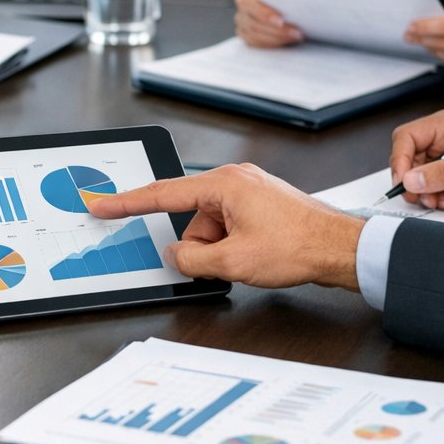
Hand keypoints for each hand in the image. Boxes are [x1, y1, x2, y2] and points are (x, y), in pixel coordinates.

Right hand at [87, 164, 363, 289]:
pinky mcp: (260, 205)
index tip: (101, 204)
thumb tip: (177, 256)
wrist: (342, 248)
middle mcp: (235, 180)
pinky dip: (234, 246)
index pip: (161, 194)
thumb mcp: (234, 262)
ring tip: (250, 260)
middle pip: (190, 218)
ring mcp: (249, 191)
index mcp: (224, 184)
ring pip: (210, 227)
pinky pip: (229, 227)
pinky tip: (256, 257)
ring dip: (220, 249)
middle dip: (200, 246)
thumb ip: (193, 260)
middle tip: (225, 263)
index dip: (126, 203)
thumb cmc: (299, 246)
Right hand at [234, 0, 302, 47]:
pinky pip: (257, 44)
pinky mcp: (246, 35)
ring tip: (296, 37)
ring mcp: (242, 25)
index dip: (264, 14)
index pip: (249, 4)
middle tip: (297, 32)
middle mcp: (241, 11)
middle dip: (278, 31)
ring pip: (256, 36)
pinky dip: (273, 44)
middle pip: (255, 24)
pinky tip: (287, 41)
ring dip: (278, 39)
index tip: (281, 21)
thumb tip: (296, 0)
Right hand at [387, 108, 443, 210]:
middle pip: (409, 160)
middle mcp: (442, 138)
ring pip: (418, 176)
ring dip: (429, 193)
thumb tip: (410, 180)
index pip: (407, 138)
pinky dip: (439, 197)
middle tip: (427, 199)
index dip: (400, 161)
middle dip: (417, 183)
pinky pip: (431, 186)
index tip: (403, 183)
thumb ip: (443, 174)